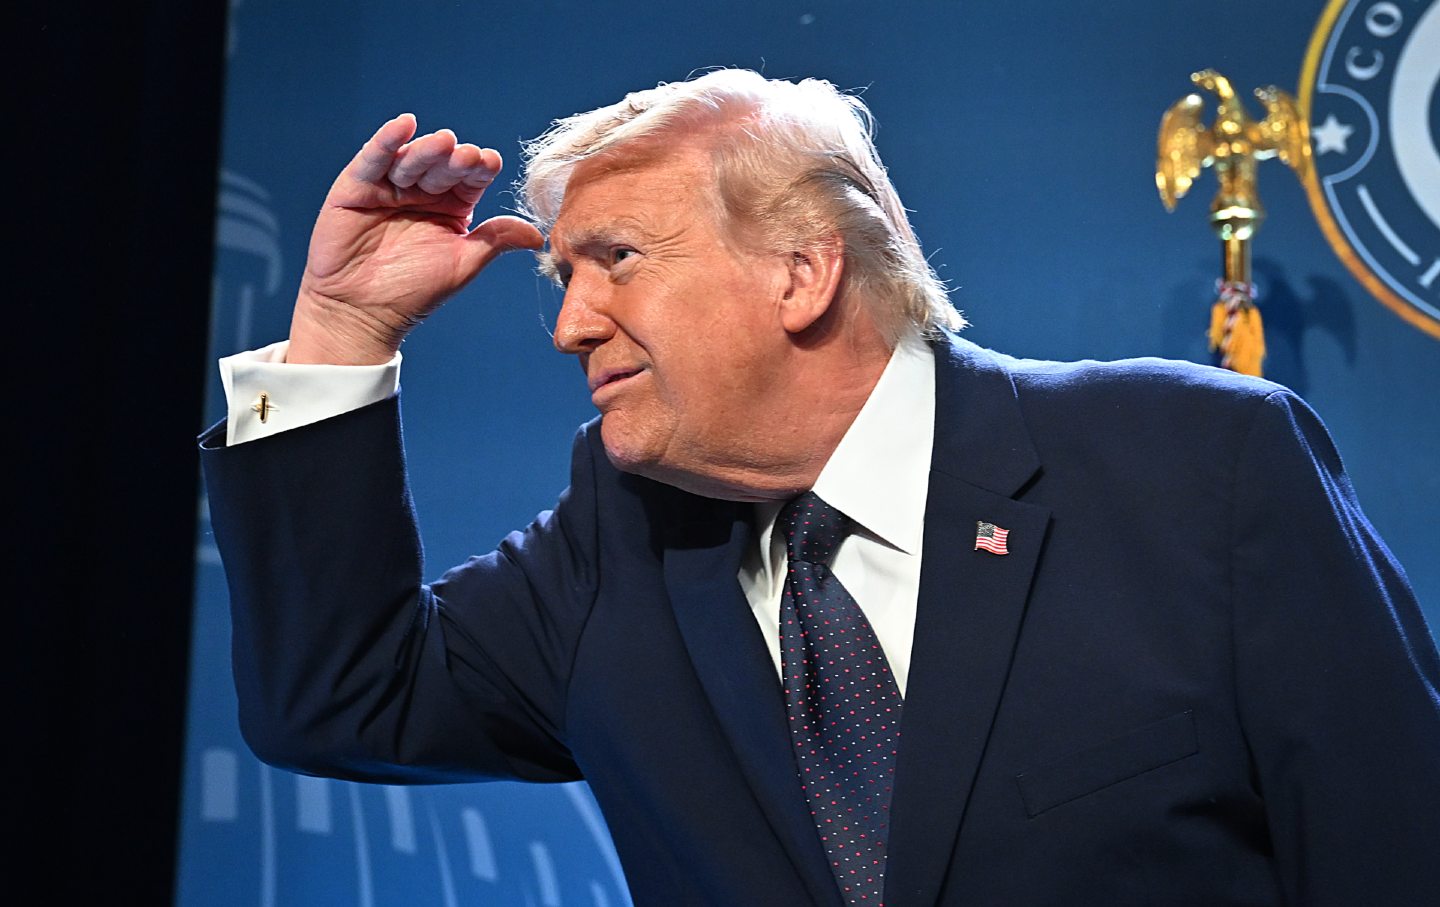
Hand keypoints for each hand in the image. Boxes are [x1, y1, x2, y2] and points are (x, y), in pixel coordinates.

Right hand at [287, 114, 543, 363]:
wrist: (362, 313)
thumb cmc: (413, 292)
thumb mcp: (462, 263)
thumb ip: (495, 241)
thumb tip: (538, 236)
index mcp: (451, 206)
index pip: (469, 179)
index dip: (479, 169)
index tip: (491, 163)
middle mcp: (422, 191)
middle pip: (441, 166)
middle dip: (454, 159)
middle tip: (467, 156)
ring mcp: (388, 187)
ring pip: (410, 159)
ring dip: (427, 150)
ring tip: (443, 142)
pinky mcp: (355, 187)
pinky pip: (372, 159)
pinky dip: (386, 140)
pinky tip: (403, 124)